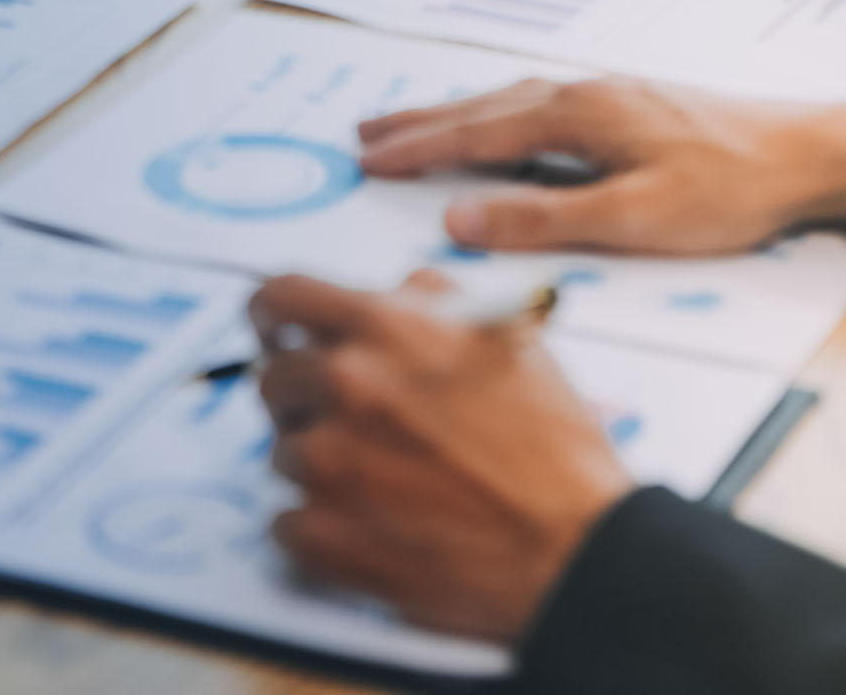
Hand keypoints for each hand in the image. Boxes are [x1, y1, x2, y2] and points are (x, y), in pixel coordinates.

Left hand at [255, 271, 632, 642]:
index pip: (280, 297)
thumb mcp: (506, 338)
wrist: (575, 553)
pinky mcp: (322, 535)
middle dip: (306, 399)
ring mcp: (328, 464)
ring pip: (283, 452)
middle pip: (274, 381)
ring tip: (388, 483)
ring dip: (321, 465)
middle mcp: (348, 386)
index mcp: (387, 330)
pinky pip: (286, 521)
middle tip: (353, 423)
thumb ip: (432, 302)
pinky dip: (319, 526)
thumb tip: (391, 292)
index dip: (270, 315)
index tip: (272, 331)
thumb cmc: (553, 452)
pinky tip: (374, 527)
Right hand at [356, 78, 845, 253]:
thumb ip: (544, 220)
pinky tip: (500, 123)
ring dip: (455, 114)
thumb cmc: (733, 189)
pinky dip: (497, 113)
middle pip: (483, 108)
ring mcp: (608, 94)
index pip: (476, 135)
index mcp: (577, 116)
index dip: (418, 149)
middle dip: (420, 122)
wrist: (814, 154)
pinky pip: (537, 104)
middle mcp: (584, 93)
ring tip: (412, 125)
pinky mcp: (630, 105)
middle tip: (364, 134)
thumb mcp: (635, 220)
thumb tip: (460, 221)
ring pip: (509, 101)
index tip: (368, 161)